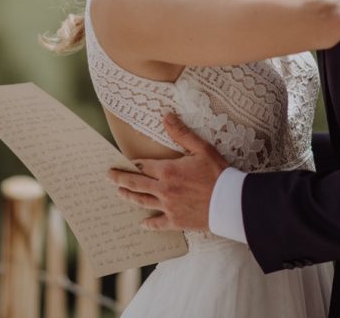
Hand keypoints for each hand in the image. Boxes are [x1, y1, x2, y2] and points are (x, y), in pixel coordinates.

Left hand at [108, 113, 228, 231]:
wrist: (230, 201)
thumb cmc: (218, 173)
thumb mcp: (202, 148)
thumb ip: (181, 133)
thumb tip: (166, 116)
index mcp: (169, 171)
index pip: (143, 166)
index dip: (132, 164)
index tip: (122, 162)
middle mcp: (164, 189)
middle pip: (136, 184)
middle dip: (120, 179)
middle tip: (109, 176)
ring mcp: (168, 207)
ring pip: (142, 202)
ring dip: (129, 196)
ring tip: (119, 193)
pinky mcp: (176, 221)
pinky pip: (158, 223)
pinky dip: (149, 223)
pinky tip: (142, 223)